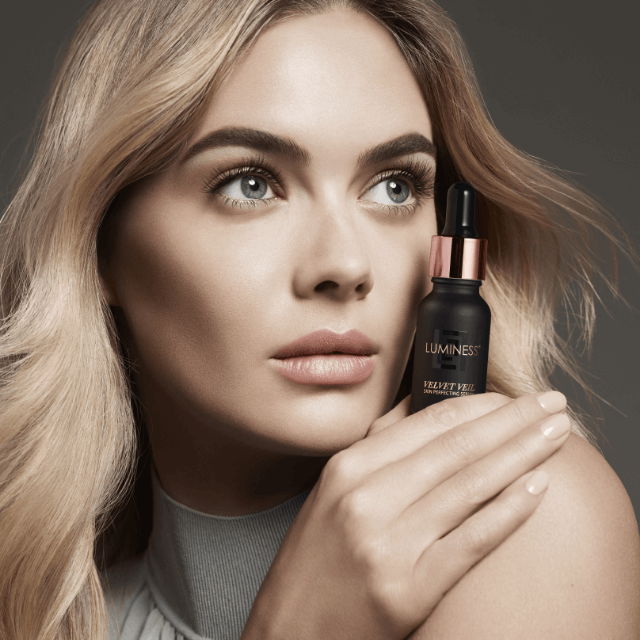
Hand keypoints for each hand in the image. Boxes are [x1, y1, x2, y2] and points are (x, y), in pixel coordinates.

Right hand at [241, 391, 570, 639]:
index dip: (480, 405)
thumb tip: (421, 407)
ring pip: (471, 486)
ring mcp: (390, 544)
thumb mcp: (334, 490)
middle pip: (457, 448)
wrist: (292, 628)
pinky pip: (472, 540)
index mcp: (348, 467)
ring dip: (523, 455)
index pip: (428, 422)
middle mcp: (368, 499)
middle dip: (514, 421)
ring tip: (558, 435)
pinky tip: (538, 487)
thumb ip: (378, 448)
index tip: (514, 396)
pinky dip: (509, 510)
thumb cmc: (316, 558)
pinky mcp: (411, 588)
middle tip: (553, 404)